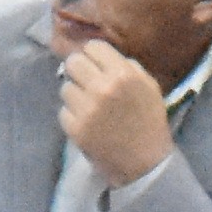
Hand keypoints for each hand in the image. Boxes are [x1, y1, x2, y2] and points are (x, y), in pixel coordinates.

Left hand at [55, 38, 176, 188]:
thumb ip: (127, 66)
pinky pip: (63, 111)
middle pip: (73, 62)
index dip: (94, 55)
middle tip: (87, 82)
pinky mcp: (75, 128)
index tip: (96, 65)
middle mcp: (102, 87)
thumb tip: (100, 54)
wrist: (145, 164)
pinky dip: (72, 116)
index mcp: (123, 74)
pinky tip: (86, 122)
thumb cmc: (148, 122)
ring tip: (88, 106)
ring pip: (65, 87)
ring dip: (75, 94)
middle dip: (79, 70)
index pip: (93, 47)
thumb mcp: (148, 86)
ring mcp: (86, 109)